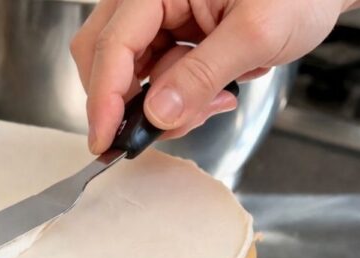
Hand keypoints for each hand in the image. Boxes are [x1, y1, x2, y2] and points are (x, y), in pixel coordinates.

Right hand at [70, 0, 359, 152]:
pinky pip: (154, 74)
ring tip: (211, 104)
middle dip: (125, 101)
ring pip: (128, 71)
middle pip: (102, 55)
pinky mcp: (171, 33)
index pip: (112, 45)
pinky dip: (176, 96)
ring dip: (158, 102)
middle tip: (156, 131)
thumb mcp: (257, 34)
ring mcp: (159, 16)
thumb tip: (157, 114)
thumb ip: (202, 74)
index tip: (106, 140)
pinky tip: (213, 94)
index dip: (104, 98)